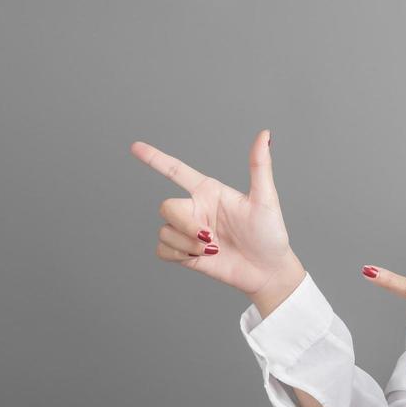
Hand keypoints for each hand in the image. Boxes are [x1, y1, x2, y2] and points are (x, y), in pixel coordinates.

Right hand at [130, 129, 299, 297]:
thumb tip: (265, 134)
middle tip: (210, 237)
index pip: (176, 171)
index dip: (155, 158)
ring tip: (213, 250)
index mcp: (209, 191)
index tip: (135, 147)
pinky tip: (199, 258)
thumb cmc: (270, 234)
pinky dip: (178, 255)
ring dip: (187, 244)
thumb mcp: (265, 199)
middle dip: (184, 224)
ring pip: (165, 231)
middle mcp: (196, 209)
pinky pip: (162, 250)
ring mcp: (189, 232)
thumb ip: (259, 166)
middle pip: (166, 206)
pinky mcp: (185, 254)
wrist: (268, 271)